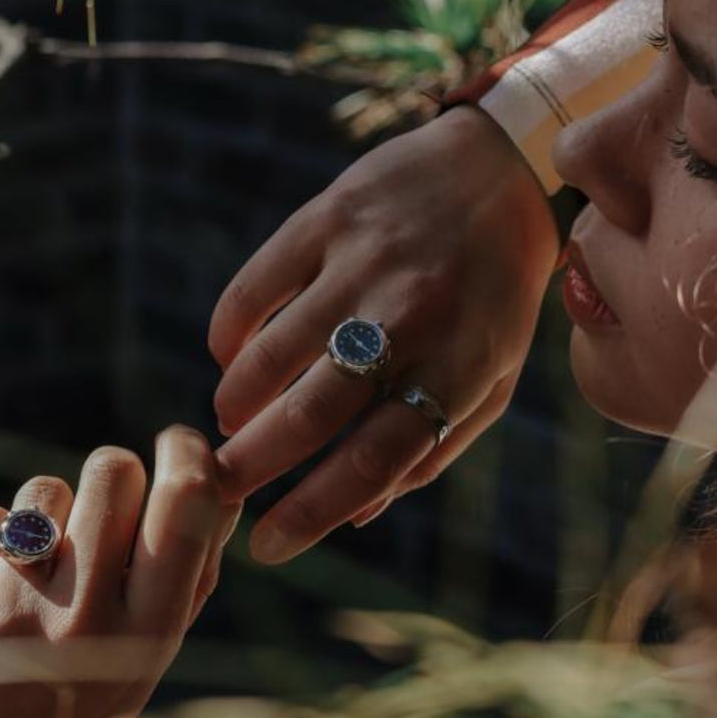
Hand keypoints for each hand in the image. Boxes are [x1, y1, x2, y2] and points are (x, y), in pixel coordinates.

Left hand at [0, 428, 235, 717]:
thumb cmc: (72, 708)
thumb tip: (219, 478)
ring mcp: (6, 612)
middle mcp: (83, 622)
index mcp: (146, 638)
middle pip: (113, 470)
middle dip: (108, 478)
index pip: (186, 504)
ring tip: (32, 580)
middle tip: (95, 515)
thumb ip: (188, 575)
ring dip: (43, 519)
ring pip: (44, 490)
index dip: (188, 454)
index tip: (177, 443)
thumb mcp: (145, 662)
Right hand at [209, 105, 559, 564]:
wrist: (498, 172)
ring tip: (231, 424)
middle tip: (218, 489)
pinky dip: (230, 333)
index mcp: (461, 365)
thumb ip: (433, 449)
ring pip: (273, 352)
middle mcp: (412, 314)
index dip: (314, 511)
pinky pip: (256, 287)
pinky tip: (230, 357)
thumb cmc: (493, 295)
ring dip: (237, 402)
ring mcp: (365, 260)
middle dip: (252, 465)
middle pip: (314, 411)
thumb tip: (358, 516)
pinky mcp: (327, 216)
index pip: (376, 458)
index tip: (267, 546)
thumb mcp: (493, 376)